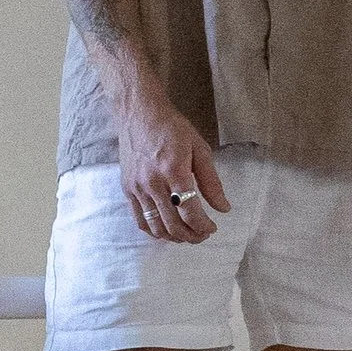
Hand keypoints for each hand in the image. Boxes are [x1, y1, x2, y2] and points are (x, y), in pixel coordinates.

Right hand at [118, 97, 230, 242]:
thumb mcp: (199, 149)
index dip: (203, 226)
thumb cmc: (172, 128)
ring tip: (187, 235)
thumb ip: (211, 181)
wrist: (139, 113)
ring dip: (174, 237)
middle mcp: (153, 183)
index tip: (213, 227)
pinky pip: (139, 220)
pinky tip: (166, 231)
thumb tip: (223, 208)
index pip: (190, 212)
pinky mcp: (128, 189)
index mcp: (174, 171)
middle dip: (191, 236)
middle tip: (203, 235)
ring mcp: (137, 188)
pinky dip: (154, 231)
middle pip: (173, 224)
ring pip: (156, 226)